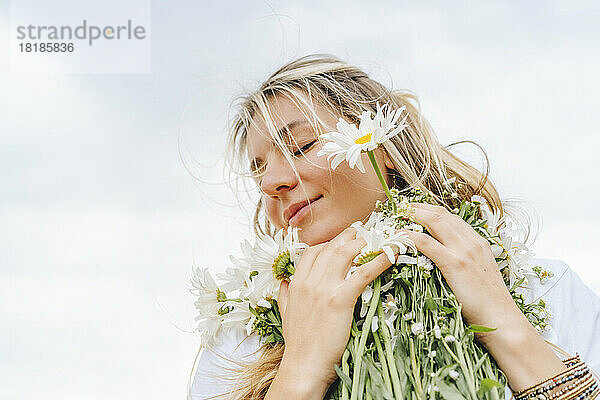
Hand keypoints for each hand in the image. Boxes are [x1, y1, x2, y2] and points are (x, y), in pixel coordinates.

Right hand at [276, 226, 396, 389]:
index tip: (344, 240)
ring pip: (346, 253)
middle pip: (331, 246)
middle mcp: (309, 281)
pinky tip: (392, 254)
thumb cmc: (298, 344)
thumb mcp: (286, 313)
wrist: (303, 366)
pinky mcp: (340, 299)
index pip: (313, 251)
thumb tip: (285, 282)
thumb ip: (286, 294)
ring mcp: (323, 289)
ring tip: (379, 239)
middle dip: (350, 236)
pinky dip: (380, 261)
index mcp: (296, 283)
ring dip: (364, 243)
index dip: (330, 242)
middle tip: (365, 232)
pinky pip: (363, 273)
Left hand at [400, 202, 522, 334]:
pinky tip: (398, 236)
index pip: (451, 217)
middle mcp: (472, 241)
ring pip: (434, 221)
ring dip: (412, 215)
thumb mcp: (479, 274)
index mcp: (478, 242)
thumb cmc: (488, 304)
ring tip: (396, 215)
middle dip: (418, 207)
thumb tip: (445, 260)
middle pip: (441, 214)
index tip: (415, 210)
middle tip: (401, 207)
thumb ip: (465, 262)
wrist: (502, 319)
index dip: (431, 210)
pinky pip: (426, 242)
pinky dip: (410, 236)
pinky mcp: (455, 263)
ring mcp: (464, 250)